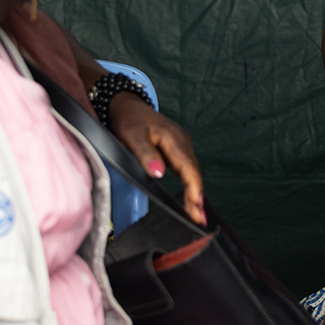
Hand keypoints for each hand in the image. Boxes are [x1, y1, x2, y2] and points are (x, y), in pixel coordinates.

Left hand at [107, 92, 205, 224]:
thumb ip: (146, 154)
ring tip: (196, 214)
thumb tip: (159, 173)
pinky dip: (190, 184)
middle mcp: (183, 142)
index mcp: (174, 138)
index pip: (188, 168)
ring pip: (192, 172)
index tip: (196, 206)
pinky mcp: (178, 149)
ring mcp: (182, 145)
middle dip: (197, 197)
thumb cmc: (129, 119)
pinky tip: (190, 198)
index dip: (194, 188)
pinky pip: (187, 169)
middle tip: (198, 219)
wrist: (127, 105)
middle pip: (194, 172)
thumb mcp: (132, 135)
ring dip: (195, 193)